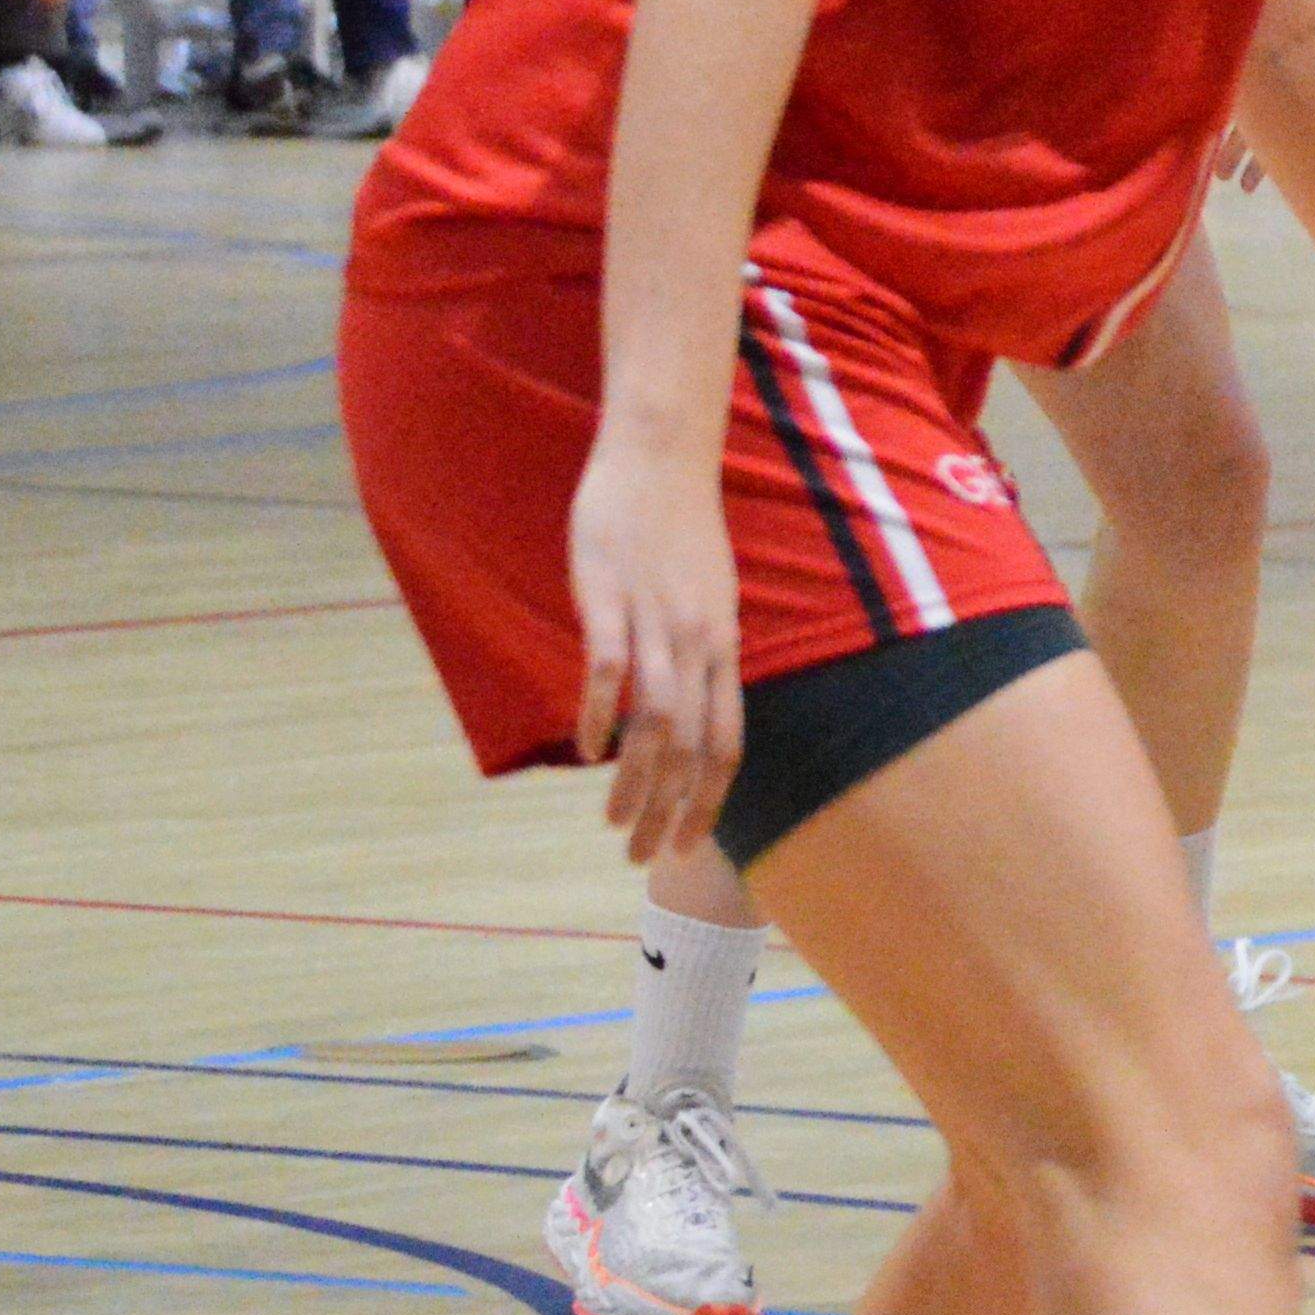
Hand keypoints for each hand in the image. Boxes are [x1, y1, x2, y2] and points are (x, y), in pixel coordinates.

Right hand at [569, 419, 746, 860]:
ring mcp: (654, 621)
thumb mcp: (707, 599)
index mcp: (723, 647)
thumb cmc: (678, 528)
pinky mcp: (610, 597)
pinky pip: (610, 669)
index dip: (711, 800)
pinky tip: (587, 751)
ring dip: (635, 783)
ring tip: (611, 826)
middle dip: (669, 813)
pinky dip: (601, 716)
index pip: (727, 743)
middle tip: (643, 859)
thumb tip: (685, 705)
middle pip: (691, 750)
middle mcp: (698, 643)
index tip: (690, 844)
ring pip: (655, 723)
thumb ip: (699, 653)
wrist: (662, 455)